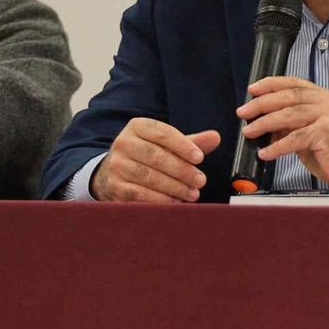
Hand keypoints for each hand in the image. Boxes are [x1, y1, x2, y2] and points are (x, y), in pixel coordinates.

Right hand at [93, 119, 221, 202]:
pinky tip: (176, 202)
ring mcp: (117, 165)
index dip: (183, 146)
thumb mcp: (167, 145)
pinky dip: (161, 199)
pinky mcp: (115, 186)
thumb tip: (215, 137)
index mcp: (138, 126)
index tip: (200, 158)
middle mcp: (123, 143)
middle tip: (200, 181)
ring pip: (149, 177)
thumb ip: (191, 142)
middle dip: (182, 170)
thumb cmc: (147, 156)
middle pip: (156, 156)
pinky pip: (140, 194)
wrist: (114, 173)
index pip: (163, 133)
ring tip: (193, 193)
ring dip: (175, 187)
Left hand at [237, 76, 328, 192]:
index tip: (252, 89)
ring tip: (248, 132)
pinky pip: (295, 139)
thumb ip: (292, 125)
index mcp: (323, 98)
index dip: (270, 84)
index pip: (293, 84)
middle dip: (261, 104)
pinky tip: (266, 153)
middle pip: (288, 97)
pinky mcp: (326, 135)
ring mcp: (328, 117)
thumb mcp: (311, 133)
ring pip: (289, 115)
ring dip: (264, 123)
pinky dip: (277, 146)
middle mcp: (326, 103)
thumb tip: (266, 124)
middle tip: (243, 112)